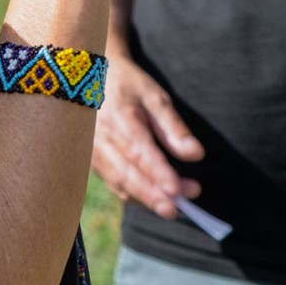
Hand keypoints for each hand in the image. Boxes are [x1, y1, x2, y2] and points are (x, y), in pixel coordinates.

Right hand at [92, 53, 203, 218]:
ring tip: (172, 206)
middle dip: (153, 195)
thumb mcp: (154, 96)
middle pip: (127, 175)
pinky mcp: (90, 159)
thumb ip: (173, 127)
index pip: (140, 152)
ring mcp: (91, 151)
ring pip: (118, 183)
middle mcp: (100, 138)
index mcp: (118, 118)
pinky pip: (112, 182)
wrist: (90, 75)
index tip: (178, 190)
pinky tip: (152, 198)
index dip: (159, 174)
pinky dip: (132, 194)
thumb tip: (195, 155)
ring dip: (145, 198)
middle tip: (176, 209)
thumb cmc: (127, 84)